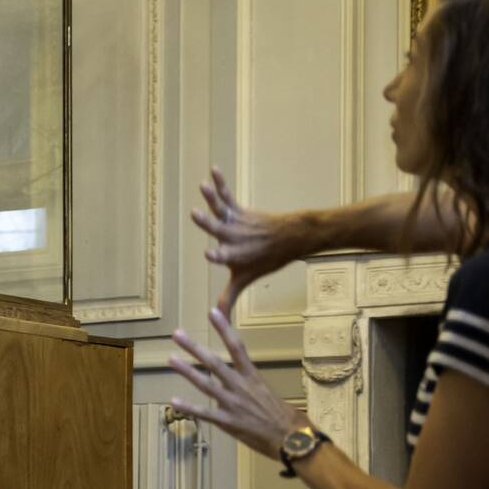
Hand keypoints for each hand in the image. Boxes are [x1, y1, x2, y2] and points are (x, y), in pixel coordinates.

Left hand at [167, 308, 307, 458]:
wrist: (293, 439)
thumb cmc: (286, 418)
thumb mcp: (268, 395)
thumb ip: (249, 387)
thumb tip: (238, 385)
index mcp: (252, 377)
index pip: (237, 347)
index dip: (224, 329)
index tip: (213, 312)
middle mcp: (240, 386)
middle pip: (214, 362)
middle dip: (194, 347)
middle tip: (177, 334)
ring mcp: (233, 403)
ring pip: (206, 384)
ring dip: (187, 371)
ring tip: (170, 359)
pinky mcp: (228, 422)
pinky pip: (205, 413)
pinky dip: (189, 407)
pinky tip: (173, 401)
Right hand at [190, 167, 306, 316]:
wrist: (292, 238)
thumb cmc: (265, 260)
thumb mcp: (246, 279)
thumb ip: (228, 297)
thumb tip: (217, 317)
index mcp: (233, 255)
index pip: (223, 256)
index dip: (218, 255)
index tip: (210, 253)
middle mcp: (233, 238)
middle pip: (218, 230)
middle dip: (207, 223)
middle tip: (195, 214)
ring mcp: (235, 222)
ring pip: (221, 209)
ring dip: (211, 197)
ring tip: (202, 186)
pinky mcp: (238, 210)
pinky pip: (227, 195)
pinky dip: (220, 183)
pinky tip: (213, 170)